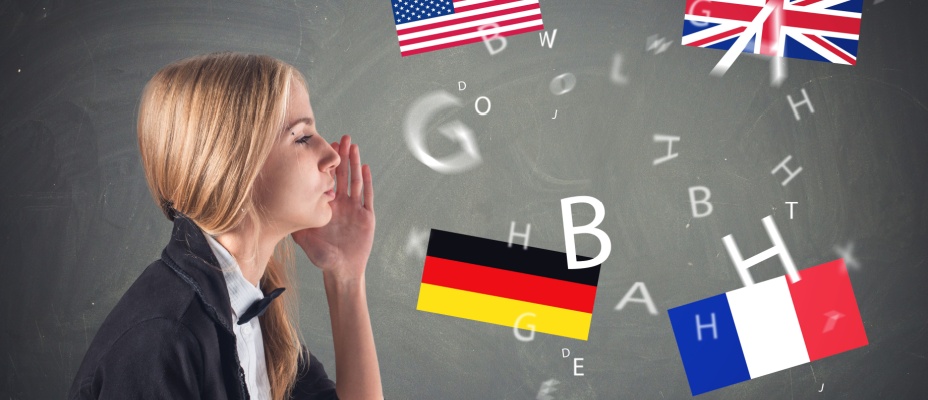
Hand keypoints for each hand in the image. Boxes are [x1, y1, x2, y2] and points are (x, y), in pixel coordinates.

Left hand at [292, 135, 374, 281]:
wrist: (341, 270)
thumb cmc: (321, 256)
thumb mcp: (303, 236)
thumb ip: (293, 221)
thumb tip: (274, 208)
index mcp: (328, 205)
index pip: (327, 179)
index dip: (326, 163)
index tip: (322, 146)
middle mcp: (341, 203)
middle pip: (342, 175)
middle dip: (342, 156)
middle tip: (339, 137)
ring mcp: (354, 209)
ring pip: (354, 181)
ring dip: (354, 163)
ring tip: (352, 145)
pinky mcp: (366, 216)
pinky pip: (366, 196)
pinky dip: (366, 181)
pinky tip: (364, 167)